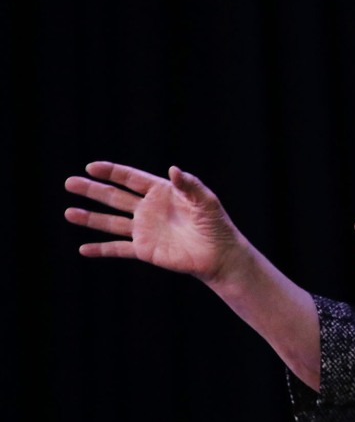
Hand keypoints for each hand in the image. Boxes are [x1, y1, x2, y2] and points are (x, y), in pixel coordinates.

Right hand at [65, 161, 243, 282]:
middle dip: (92, 190)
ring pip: (111, 222)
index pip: (131, 179)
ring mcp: (144, 230)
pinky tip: (83, 249)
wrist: (218, 254)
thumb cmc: (216, 224)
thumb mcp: (205, 201)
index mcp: (162, 192)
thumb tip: (173, 169)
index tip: (91, 167)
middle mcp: (149, 209)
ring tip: (69, 212)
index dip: (111, 172)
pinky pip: (118, 249)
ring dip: (90, 218)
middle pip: (115, 197)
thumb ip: (189, 185)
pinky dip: (101, 249)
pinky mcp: (144, 250)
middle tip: (69, 183)